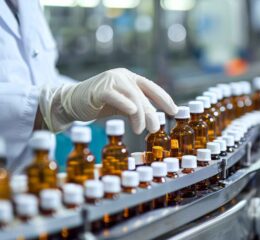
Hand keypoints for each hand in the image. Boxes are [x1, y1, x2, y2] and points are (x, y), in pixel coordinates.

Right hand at [40, 68, 177, 133]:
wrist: (71, 102)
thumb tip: (153, 120)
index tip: (174, 111)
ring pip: (133, 97)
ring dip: (140, 115)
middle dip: (151, 113)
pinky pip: (117, 97)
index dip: (164, 99)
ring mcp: (111, 80)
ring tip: (140, 130)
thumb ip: (136, 108)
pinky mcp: (100, 89)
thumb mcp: (122, 106)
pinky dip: (126, 106)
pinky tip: (132, 114)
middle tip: (156, 129)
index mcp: (130, 78)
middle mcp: (123, 76)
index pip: (152, 87)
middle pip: (143, 95)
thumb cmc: (99, 104)